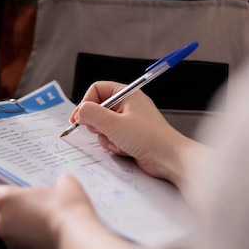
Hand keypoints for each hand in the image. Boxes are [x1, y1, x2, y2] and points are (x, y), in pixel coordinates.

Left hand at [0, 175, 96, 248]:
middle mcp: (1, 224)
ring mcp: (12, 244)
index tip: (0, 188)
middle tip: (38, 204)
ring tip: (49, 221)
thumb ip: (53, 183)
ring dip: (25, 226)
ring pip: (13, 230)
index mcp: (5, 200)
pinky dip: (35, 242)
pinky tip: (52, 236)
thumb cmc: (68, 209)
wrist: (78, 242)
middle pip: (1, 212)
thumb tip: (57, 187)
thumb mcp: (65, 183)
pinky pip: (25, 246)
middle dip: (17, 208)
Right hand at [70, 81, 206, 198]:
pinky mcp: (129, 136)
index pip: (97, 89)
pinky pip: (111, 137)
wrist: (169, 159)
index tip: (78, 118)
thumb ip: (92, 114)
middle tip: (102, 131)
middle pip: (98, 108)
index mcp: (127, 94)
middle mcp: (128, 105)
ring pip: (103, 126)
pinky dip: (113, 145)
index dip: (85, 102)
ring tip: (118, 143)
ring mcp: (129, 121)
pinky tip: (124, 149)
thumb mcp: (114, 124)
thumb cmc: (149, 138)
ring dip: (106, 137)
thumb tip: (79, 111)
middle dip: (97, 123)